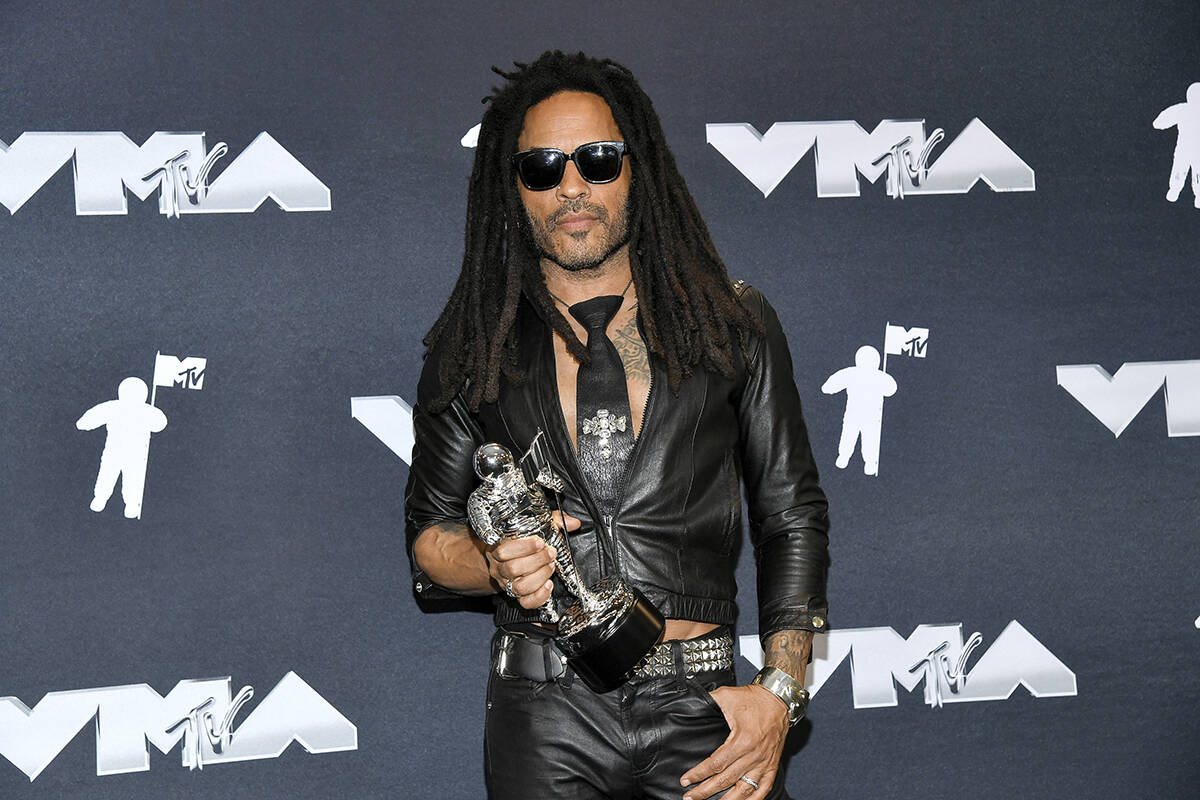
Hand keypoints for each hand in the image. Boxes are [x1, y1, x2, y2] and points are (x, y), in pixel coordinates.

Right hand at [484, 511, 579, 608]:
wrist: (510, 559)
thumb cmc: (523, 541)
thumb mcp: (535, 526)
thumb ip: (553, 522)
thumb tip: (573, 523)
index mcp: (499, 548)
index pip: (504, 550)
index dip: (523, 547)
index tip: (541, 542)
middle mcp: (500, 568)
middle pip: (513, 569)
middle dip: (537, 561)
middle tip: (551, 553)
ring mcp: (507, 584)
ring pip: (519, 587)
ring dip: (539, 576)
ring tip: (551, 566)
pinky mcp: (516, 596)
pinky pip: (525, 602)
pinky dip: (539, 596)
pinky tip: (549, 585)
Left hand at [680, 684, 788, 799]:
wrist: (778, 698)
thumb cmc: (753, 698)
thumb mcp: (726, 696)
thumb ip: (707, 702)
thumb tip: (689, 706)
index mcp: (742, 740)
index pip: (716, 764)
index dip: (699, 774)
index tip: (686, 780)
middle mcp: (754, 755)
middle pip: (726, 780)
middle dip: (705, 791)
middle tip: (690, 797)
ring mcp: (764, 763)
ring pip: (743, 789)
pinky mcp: (772, 766)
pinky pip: (763, 789)